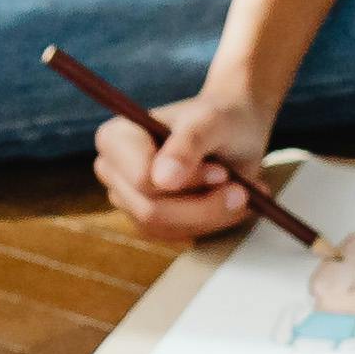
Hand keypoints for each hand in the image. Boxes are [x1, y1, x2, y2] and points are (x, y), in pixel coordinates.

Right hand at [95, 78, 282, 246]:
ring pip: (165, 228)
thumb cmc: (219, 118)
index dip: (187, 181)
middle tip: (241, 190)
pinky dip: (210, 223)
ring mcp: (127, 198)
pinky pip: (176, 235)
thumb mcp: (210, 122)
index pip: (141, 180)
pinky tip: (230, 203)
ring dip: (210, 215)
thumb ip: (187, 145)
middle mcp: (112, 171)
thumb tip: (162, 180)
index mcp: (115, 138)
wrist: (233, 131)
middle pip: (151, 210)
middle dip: (202, 205)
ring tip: (242, 193)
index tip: (222, 171)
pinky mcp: (147, 220)